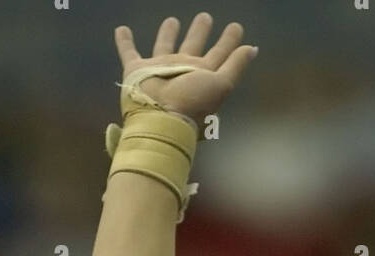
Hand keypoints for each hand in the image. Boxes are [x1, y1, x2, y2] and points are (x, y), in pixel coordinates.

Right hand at [114, 12, 256, 123]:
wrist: (159, 119)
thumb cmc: (192, 104)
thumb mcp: (221, 84)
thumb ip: (235, 65)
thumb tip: (252, 48)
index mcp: (202, 76)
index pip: (220, 54)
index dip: (229, 41)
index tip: (236, 27)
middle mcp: (182, 72)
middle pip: (193, 46)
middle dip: (199, 32)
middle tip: (205, 17)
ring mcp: (159, 70)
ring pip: (164, 46)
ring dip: (167, 33)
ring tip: (171, 20)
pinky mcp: (137, 71)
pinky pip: (128, 52)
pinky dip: (123, 42)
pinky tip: (121, 30)